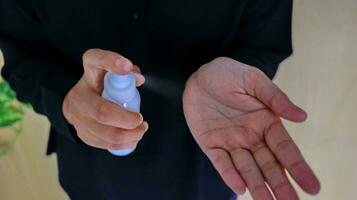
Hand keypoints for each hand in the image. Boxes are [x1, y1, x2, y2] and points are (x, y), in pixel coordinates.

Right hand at [62, 49, 148, 149]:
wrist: (76, 103)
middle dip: (128, 120)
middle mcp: (79, 95)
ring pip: (107, 134)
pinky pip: (106, 144)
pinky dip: (123, 144)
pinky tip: (132, 138)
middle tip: (140, 120)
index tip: (127, 66)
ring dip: (130, 135)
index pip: (94, 59)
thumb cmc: (100, 85)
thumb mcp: (110, 72)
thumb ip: (125, 71)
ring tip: (140, 130)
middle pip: (103, 112)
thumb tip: (138, 79)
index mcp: (89, 74)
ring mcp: (78, 117)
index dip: (111, 61)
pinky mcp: (82, 134)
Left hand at [183, 57, 319, 199]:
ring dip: (257, 186)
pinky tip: (239, 187)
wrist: (200, 75)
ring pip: (247, 168)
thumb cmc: (230, 74)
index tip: (312, 186)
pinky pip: (220, 162)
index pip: (285, 149)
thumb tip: (302, 117)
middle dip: (280, 184)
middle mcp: (251, 136)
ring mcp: (231, 142)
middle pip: (268, 164)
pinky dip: (229, 174)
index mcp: (266, 122)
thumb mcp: (254, 80)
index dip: (298, 167)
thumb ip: (275, 97)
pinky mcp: (211, 144)